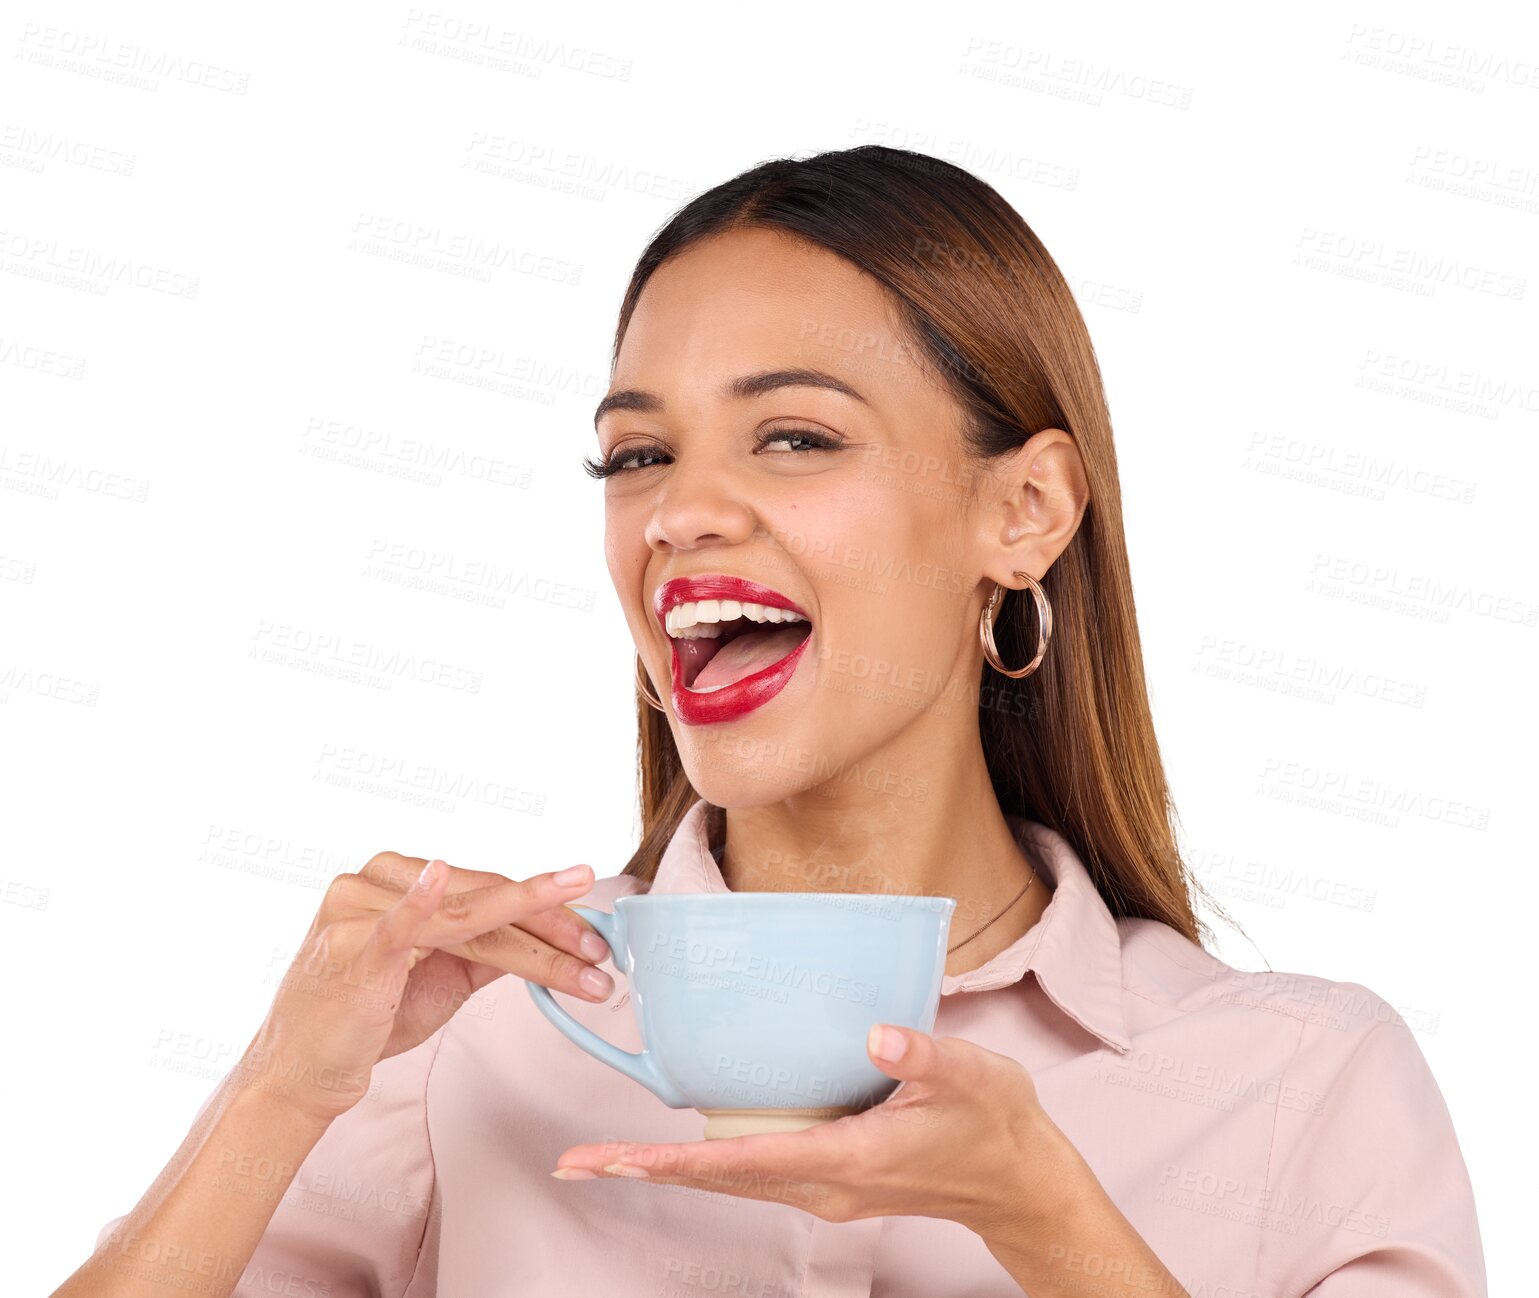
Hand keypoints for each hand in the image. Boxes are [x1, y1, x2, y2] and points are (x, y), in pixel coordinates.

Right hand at [239, 853, 613, 1124]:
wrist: (303, 1074)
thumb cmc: (368, 1019)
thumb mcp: (442, 976)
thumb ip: (487, 948)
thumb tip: (550, 934)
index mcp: (399, 877)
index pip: (487, 890)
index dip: (547, 910)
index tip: (593, 936)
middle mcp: (378, 879)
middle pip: (485, 900)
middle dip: (551, 929)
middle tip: (601, 952)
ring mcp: (361, 908)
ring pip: (468, 921)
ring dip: (534, 947)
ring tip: (583, 965)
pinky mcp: (351, 946)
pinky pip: (394, 921)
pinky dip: (420, 899)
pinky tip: (441, 876)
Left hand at [551, 1022, 1062, 1238]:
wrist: (1021, 1183)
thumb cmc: (997, 1125)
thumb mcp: (973, 1076)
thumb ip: (924, 1053)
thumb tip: (876, 1033)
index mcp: (851, 1159)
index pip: (745, 1163)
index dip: (677, 1162)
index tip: (620, 1160)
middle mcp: (826, 1184)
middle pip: (719, 1180)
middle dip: (647, 1171)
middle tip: (577, 1164)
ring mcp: (827, 1187)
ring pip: (731, 1181)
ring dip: (669, 1170)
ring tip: (609, 1160)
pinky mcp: (834, 1177)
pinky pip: (755, 1173)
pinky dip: (708, 1164)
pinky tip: (684, 1150)